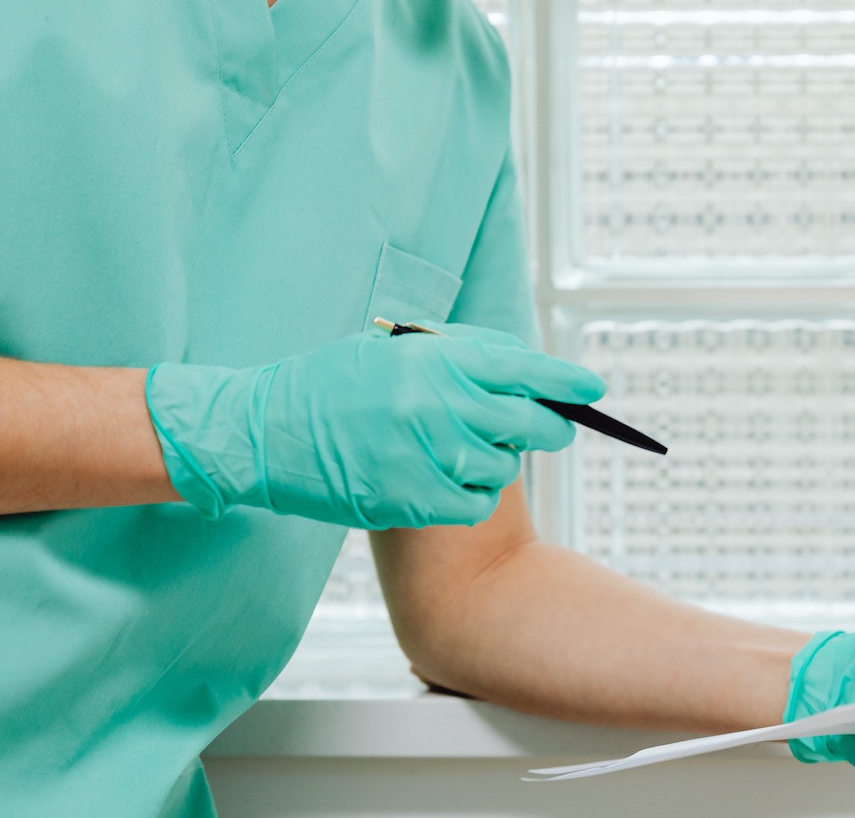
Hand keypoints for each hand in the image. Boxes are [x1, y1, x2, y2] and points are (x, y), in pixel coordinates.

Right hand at [145, 323, 604, 528]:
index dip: (565, 381)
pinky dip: (471, 496)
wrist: (260, 432)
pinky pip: (474, 503)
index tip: (594, 388)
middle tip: (553, 430)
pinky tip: (445, 482)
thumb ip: (455, 355)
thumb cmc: (329, 385)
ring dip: (496, 462)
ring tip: (459, 451)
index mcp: (434, 359)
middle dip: (550, 428)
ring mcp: (425, 455)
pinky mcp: (411, 500)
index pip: (523, 368)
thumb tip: (522, 365)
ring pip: (503, 467)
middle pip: (528, 422)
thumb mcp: (392, 350)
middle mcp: (437, 405)